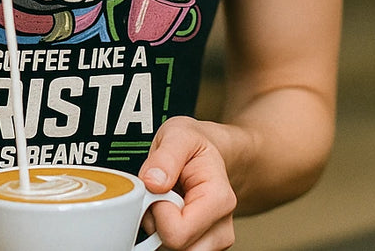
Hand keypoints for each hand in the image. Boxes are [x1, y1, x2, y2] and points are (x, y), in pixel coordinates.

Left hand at [139, 116, 236, 249]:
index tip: (158, 187)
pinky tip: (170, 211)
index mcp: (219, 199)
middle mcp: (222, 227)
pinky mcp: (203, 246)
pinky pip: (172, 249)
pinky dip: (164, 232)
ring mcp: (215, 240)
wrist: (209, 151)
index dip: (157, 210)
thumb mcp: (178, 135)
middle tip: (161, 193)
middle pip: (175, 247)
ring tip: (166, 199)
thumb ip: (166, 157)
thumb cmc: (195, 145)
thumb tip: (153, 182)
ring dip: (159, 228)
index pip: (176, 232)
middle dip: (157, 222)